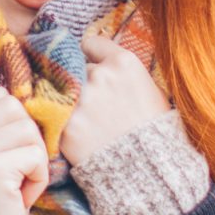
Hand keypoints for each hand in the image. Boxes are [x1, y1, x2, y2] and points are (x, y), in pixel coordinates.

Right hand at [0, 89, 49, 214]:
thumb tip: (25, 92)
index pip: (0, 98)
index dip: (15, 126)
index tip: (5, 158)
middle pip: (15, 109)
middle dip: (28, 140)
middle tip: (16, 171)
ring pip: (28, 130)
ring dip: (35, 160)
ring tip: (17, 184)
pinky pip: (35, 155)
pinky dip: (39, 177)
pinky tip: (20, 196)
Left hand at [58, 33, 168, 167]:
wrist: (148, 170)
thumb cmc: (156, 131)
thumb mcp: (152, 91)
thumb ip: (126, 73)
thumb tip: (105, 62)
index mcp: (124, 62)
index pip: (91, 44)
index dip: (92, 57)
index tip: (93, 67)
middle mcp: (100, 75)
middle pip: (78, 68)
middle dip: (84, 81)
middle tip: (96, 102)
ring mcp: (81, 99)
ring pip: (66, 91)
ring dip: (72, 102)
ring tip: (90, 122)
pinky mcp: (66, 125)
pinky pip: (58, 115)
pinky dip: (64, 123)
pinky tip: (81, 135)